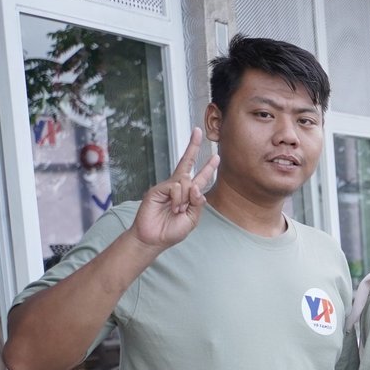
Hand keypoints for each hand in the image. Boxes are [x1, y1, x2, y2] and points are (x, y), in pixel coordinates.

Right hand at [129, 129, 219, 250]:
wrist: (154, 239)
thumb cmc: (172, 231)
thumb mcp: (192, 219)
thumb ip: (197, 203)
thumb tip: (196, 186)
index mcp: (189, 195)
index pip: (200, 177)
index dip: (208, 167)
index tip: (216, 155)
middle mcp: (178, 188)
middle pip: (187, 164)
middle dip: (192, 147)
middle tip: (198, 131)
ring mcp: (167, 187)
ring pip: (185, 182)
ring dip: (185, 199)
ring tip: (177, 211)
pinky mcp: (157, 189)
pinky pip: (175, 187)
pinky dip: (178, 199)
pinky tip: (173, 208)